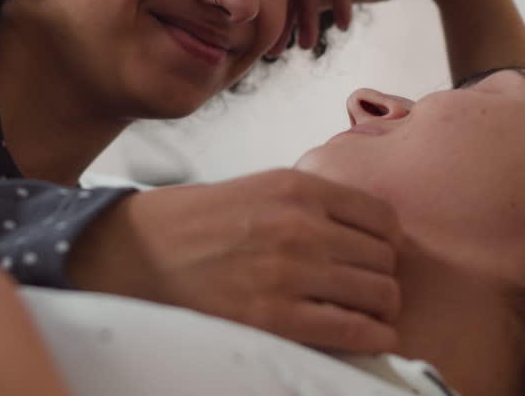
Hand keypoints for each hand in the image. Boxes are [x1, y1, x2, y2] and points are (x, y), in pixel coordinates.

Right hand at [66, 169, 400, 353]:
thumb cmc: (194, 223)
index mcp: (298, 188)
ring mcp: (290, 274)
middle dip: (382, 278)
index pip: (382, 217)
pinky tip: (367, 337)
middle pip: (384, 259)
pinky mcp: (275, 318)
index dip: (387, 242)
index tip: (378, 257)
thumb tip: (362, 234)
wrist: (137, 253)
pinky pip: (353, 331)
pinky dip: (372, 337)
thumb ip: (310, 204)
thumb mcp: (257, 188)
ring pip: (378, 295)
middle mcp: (301, 226)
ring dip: (380, 310)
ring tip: (368, 316)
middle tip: (368, 290)